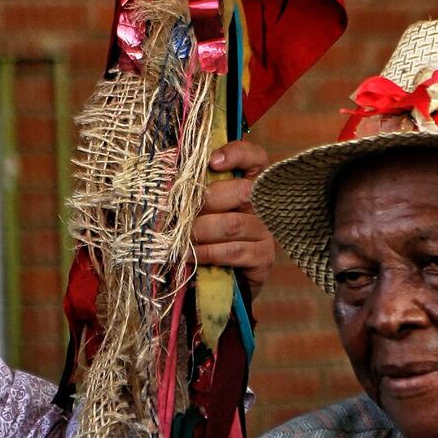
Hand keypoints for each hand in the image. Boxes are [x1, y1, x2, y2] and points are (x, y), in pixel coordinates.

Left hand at [192, 139, 275, 295]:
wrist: (219, 283)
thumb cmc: (206, 240)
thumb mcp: (200, 211)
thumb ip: (195, 192)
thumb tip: (170, 176)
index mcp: (249, 186)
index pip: (255, 158)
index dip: (237, 154)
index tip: (212, 162)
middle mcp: (263, 206)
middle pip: (242, 191)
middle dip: (206, 202)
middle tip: (182, 215)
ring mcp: (266, 232)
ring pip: (232, 224)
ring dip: (201, 232)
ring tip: (182, 240)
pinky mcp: (263, 258)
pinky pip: (233, 251)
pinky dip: (207, 253)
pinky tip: (191, 256)